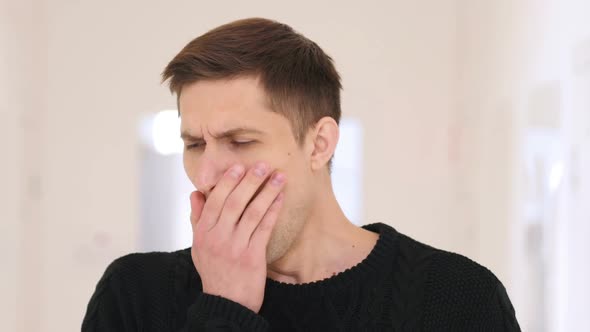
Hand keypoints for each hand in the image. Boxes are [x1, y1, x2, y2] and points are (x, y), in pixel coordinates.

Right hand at [189, 162, 285, 312]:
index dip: (228, 182)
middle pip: (234, 202)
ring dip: (267, 192)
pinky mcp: (252, 257)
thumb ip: (197, 219)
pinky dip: (273, 211)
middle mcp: (218, 238)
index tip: (239, 166)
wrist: (226, 304)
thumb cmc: (214, 271)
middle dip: (249, 181)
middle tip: (262, 165)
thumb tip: (195, 193)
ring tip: (278, 177)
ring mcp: (235, 247)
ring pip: (252, 212)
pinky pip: (264, 228)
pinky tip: (281, 198)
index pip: (214, 200)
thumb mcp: (198, 246)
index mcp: (203, 233)